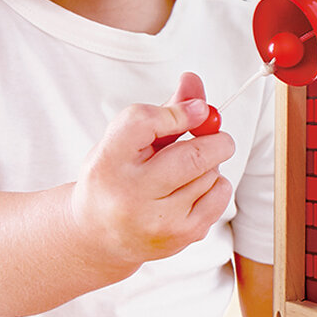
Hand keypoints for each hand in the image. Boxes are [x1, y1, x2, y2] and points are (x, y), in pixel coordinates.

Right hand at [70, 73, 234, 272]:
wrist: (97, 236)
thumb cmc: (114, 178)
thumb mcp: (124, 140)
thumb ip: (163, 111)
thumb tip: (194, 81)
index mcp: (108, 162)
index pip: (145, 121)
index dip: (180, 110)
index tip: (195, 110)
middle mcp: (130, 195)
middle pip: (192, 155)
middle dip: (214, 139)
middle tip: (213, 135)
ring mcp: (158, 221)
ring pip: (210, 174)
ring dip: (210, 164)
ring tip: (186, 171)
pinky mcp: (181, 236)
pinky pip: (219, 196)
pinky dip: (215, 185)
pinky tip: (193, 190)